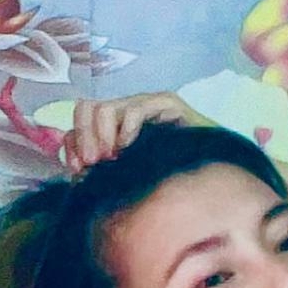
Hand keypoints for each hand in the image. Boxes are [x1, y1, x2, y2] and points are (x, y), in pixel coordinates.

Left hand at [60, 91, 214, 171]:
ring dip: (101, 136)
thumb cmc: (171, 184)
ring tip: (112, 159)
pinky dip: (127, 130)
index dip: (73, 143)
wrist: (214, 180)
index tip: (79, 171)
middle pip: (87, 108)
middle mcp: (128, 112)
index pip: (81, 120)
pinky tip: (129, 150)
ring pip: (106, 108)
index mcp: (116, 128)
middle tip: (92, 164)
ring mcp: (146, 105)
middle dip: (83, 137)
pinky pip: (136, 109)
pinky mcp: (166, 104)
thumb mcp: (128, 181)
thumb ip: (103, 174)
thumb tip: (76, 172)